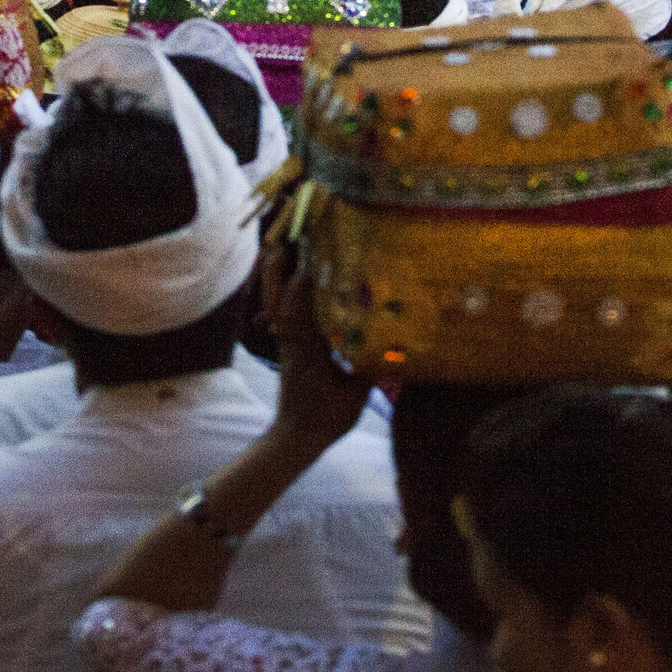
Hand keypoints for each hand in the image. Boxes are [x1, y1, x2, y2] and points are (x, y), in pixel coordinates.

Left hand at [259, 236, 373, 451]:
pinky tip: (294, 273)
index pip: (300, 304)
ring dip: (280, 269)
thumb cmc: (327, 419)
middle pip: (279, 292)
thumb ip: (370, 367)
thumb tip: (396, 342)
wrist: (296, 438)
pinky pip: (280, 308)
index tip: (318, 249)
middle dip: (285, 261)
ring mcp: (286, 339)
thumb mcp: (355, 396)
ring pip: (275, 297)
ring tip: (289, 242)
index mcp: (307, 346)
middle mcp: (291, 337)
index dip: (306, 275)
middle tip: (297, 233)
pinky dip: (282, 287)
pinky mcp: (286, 343)